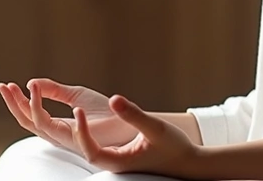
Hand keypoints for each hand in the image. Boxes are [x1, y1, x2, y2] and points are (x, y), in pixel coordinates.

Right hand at [0, 78, 139, 151]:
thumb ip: (54, 90)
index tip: (5, 84)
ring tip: (16, 85)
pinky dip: (38, 106)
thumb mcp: (76, 95)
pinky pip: (47, 124)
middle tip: (2, 86)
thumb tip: (32, 82)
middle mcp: (57, 134)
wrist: (127, 122)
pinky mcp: (71, 138)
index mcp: (57, 125)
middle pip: (26, 121)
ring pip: (32, 124)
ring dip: (20, 104)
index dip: (16, 100)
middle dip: (12, 104)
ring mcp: (63, 137)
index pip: (30, 114)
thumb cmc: (107, 112)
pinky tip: (35, 88)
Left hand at [71, 94, 200, 176]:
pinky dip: (88, 134)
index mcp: (120, 162)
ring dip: (80, 132)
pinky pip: (97, 147)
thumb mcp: (154, 127)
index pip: (90, 150)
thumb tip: (113, 99)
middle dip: (75, 131)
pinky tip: (86, 120)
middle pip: (84, 151)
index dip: (82, 131)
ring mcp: (117, 162)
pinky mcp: (122, 157)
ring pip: (89, 150)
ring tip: (74, 113)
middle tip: (73, 109)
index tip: (79, 110)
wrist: (189, 163)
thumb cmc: (175, 148)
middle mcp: (115, 164)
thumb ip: (133, 114)